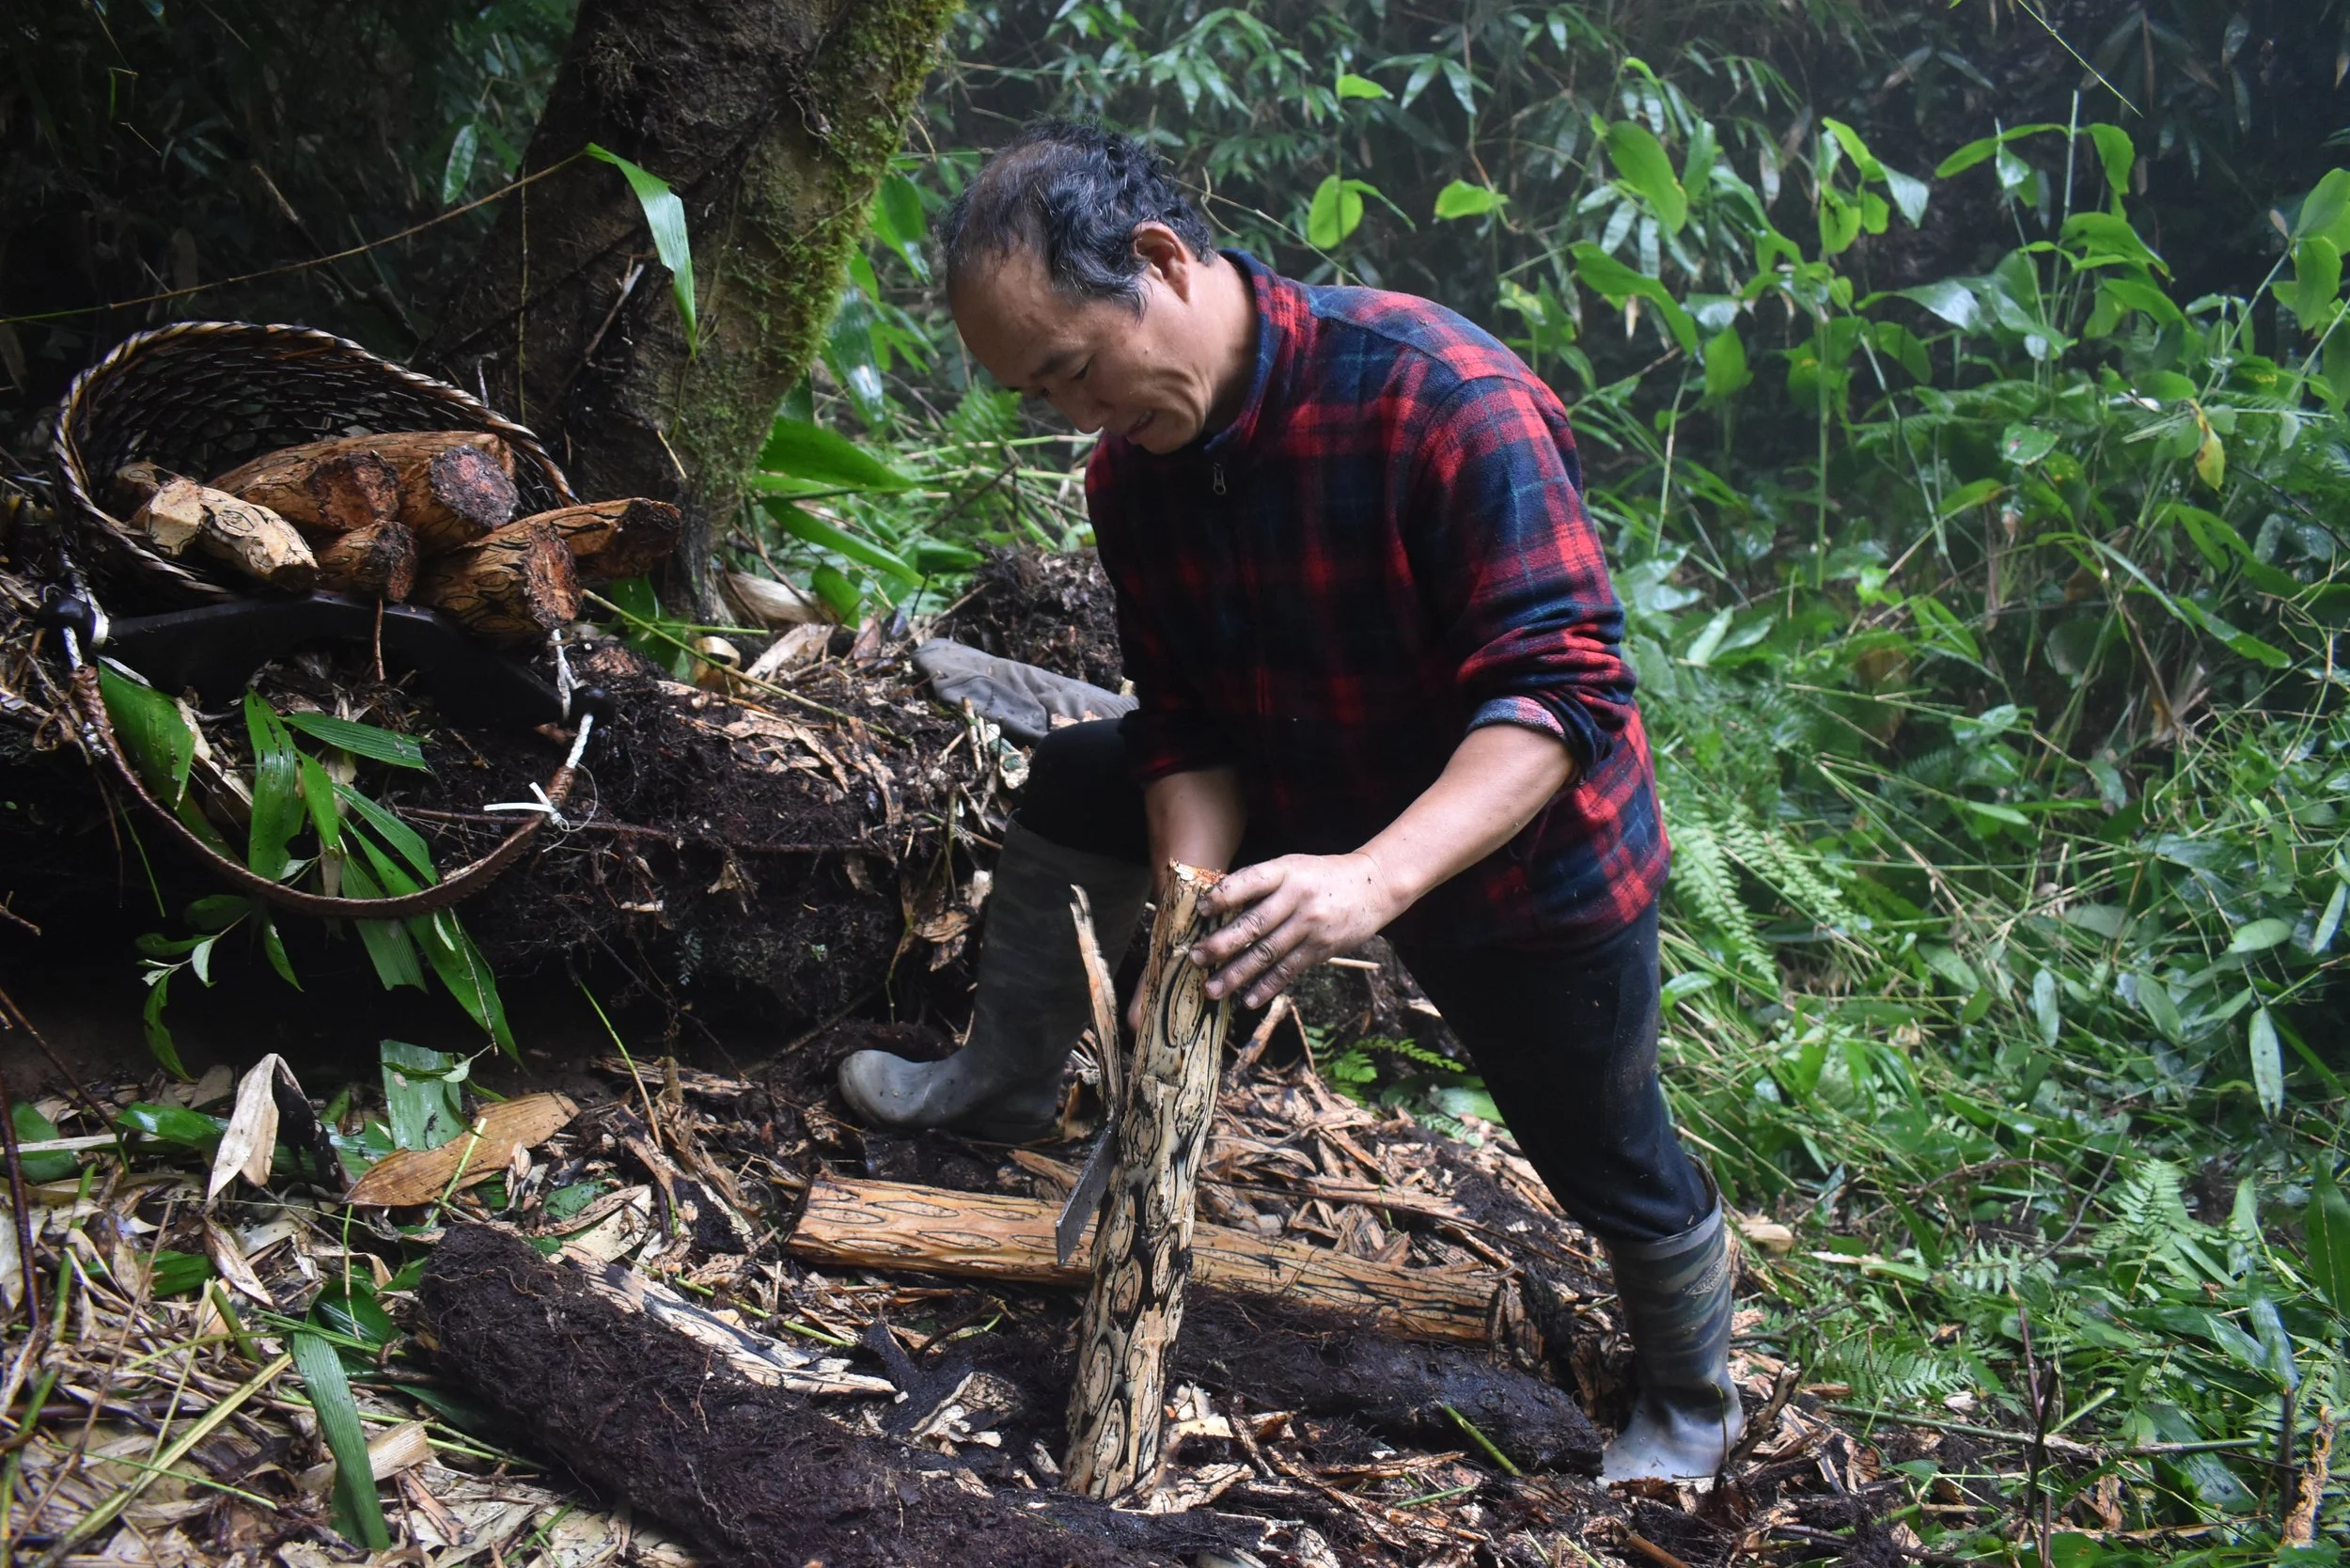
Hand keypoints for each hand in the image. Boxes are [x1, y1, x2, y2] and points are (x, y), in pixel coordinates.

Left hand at [1187, 853, 1405, 1008]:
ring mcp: (1310, 925)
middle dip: (1221, 944)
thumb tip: (1216, 904)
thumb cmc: (1322, 875)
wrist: (1375, 885)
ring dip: (1237, 974)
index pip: (1250, 882)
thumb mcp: (1293, 866)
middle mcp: (1297, 898)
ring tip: (1213, 988)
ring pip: (1267, 954)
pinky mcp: (1321, 949)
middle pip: (1254, 924)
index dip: (1224, 896)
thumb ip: (1261, 883)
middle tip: (1196, 958)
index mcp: (1286, 871)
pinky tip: (1247, 1000)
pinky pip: (1288, 970)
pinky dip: (1267, 986)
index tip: (1201, 909)